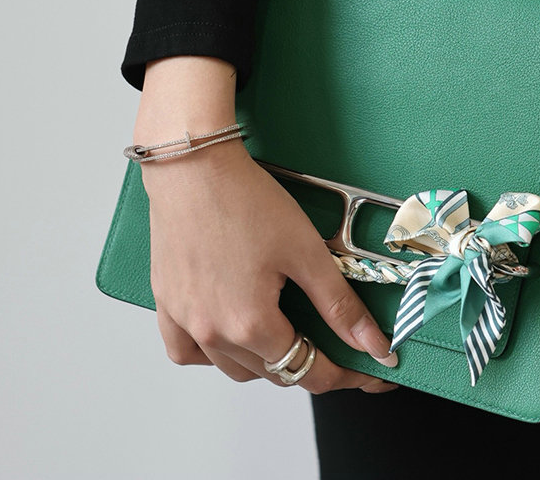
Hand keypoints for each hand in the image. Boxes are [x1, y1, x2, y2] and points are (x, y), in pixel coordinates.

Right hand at [136, 57, 397, 393]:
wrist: (193, 165)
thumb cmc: (244, 199)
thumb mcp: (305, 252)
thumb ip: (340, 306)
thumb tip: (374, 347)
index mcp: (249, 323)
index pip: (307, 371)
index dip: (345, 375)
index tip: (369, 373)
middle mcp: (212, 332)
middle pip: (272, 372)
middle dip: (308, 364)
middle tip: (334, 346)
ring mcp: (184, 319)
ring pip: (231, 368)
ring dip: (263, 361)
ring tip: (286, 334)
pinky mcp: (166, 302)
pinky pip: (186, 351)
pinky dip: (211, 353)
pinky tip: (229, 335)